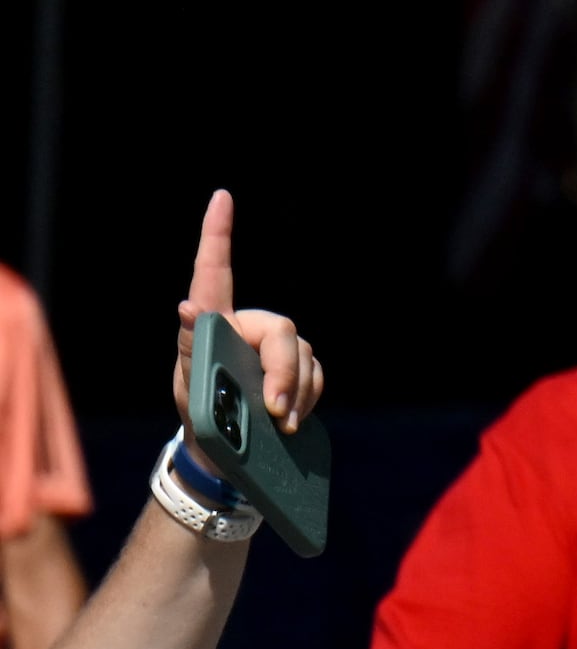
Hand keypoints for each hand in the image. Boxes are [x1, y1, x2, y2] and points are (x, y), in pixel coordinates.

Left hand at [162, 191, 321, 427]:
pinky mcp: (301, 370)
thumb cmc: (202, 415)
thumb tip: (188, 306)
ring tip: (280, 425)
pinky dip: (308, 399)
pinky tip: (292, 419)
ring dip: (297, 392)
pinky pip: (317, 376)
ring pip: (304, 357)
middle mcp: (250, 327)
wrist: (227, 452)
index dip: (217, 232)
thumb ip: (194, 351)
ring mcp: (279, 348)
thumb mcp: (190, 388)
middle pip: (281, 332)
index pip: (214, 271)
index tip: (222, 196)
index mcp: (215, 323)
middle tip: (275, 409)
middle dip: (283, 371)